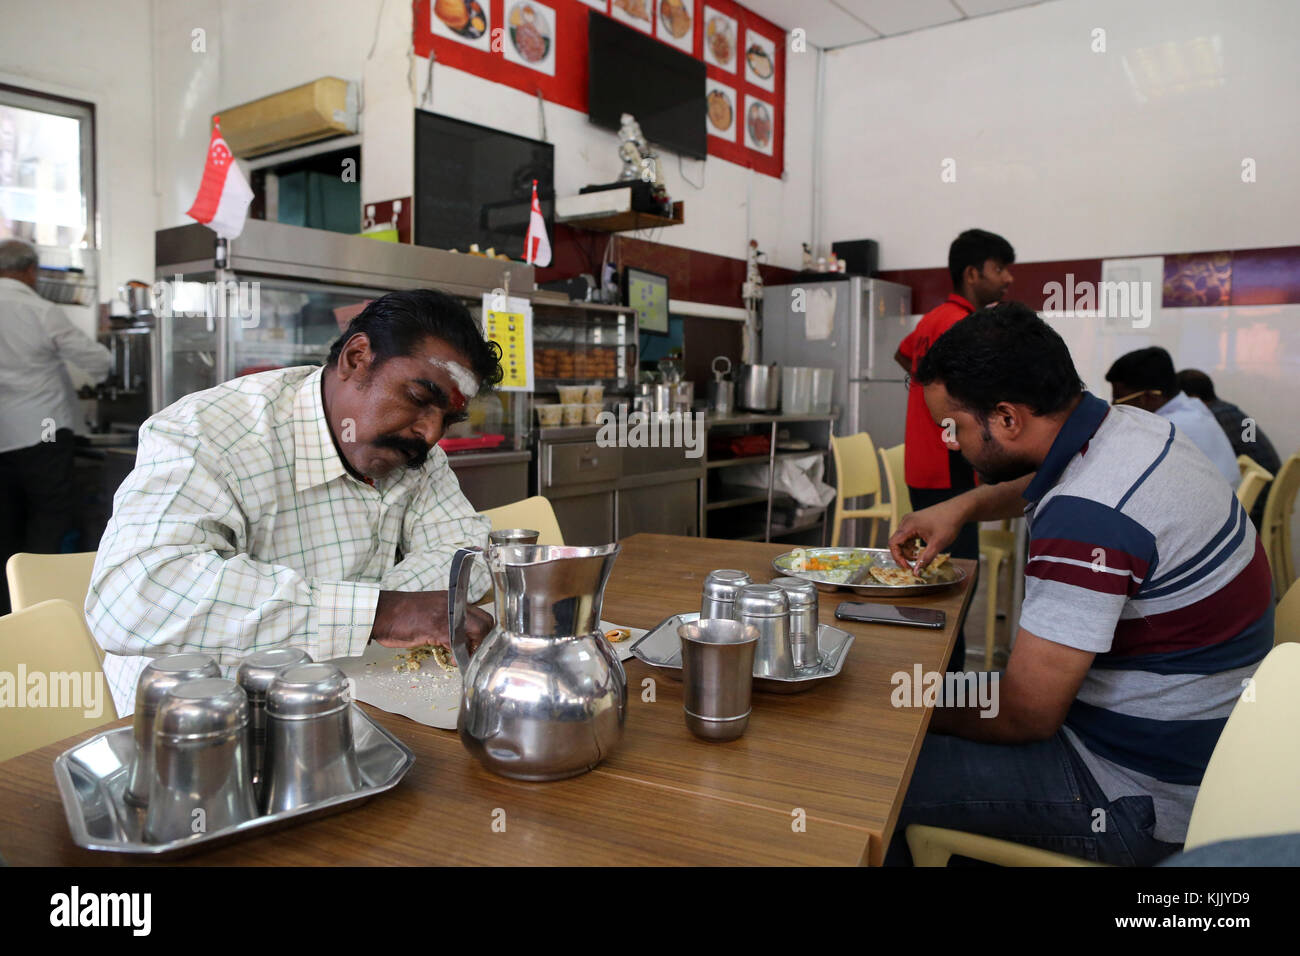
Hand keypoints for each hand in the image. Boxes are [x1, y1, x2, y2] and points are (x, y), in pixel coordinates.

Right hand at [371, 590, 494, 651]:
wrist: (381, 612)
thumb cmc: (400, 614)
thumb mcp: (430, 611)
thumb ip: (446, 618)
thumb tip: (459, 634)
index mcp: (452, 599)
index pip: (481, 613)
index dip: (484, 632)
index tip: (477, 645)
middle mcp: (453, 604)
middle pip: (486, 621)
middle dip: (484, 640)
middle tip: (473, 653)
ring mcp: (447, 615)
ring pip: (478, 630)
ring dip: (475, 648)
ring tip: (464, 658)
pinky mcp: (438, 628)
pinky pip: (459, 642)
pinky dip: (459, 655)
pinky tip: (452, 661)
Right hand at [887, 497, 969, 572]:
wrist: (957, 510)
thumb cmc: (948, 523)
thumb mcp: (937, 544)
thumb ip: (925, 559)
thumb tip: (917, 572)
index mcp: (908, 525)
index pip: (893, 543)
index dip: (898, 557)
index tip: (907, 567)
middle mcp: (906, 522)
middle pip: (897, 542)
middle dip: (904, 555)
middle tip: (914, 565)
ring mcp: (910, 521)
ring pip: (902, 540)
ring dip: (908, 551)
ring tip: (919, 557)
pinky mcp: (915, 522)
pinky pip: (907, 536)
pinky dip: (911, 545)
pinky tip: (920, 549)